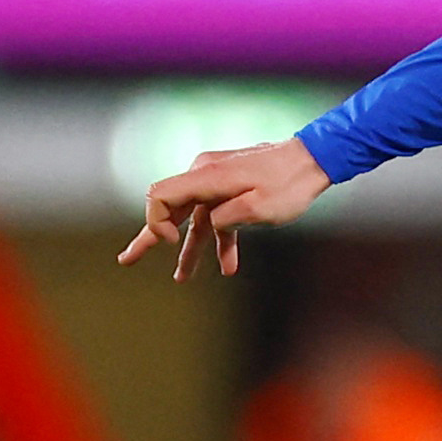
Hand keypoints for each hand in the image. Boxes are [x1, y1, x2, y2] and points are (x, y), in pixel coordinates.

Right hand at [118, 136, 328, 280]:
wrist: (314, 161)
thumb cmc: (289, 184)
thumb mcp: (257, 209)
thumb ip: (224, 220)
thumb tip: (210, 226)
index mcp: (205, 177)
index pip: (159, 196)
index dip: (155, 222)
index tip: (171, 243)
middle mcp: (204, 176)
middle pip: (168, 208)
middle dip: (150, 238)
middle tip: (127, 260)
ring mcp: (218, 181)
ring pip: (195, 218)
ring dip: (191, 249)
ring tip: (181, 279)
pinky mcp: (232, 188)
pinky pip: (218, 216)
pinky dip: (220, 239)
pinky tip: (227, 266)